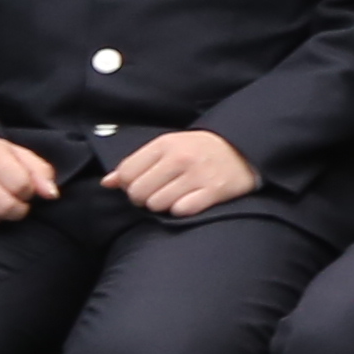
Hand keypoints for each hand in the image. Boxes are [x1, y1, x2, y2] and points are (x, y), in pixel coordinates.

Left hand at [104, 130, 259, 218]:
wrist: (245, 149)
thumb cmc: (201, 150)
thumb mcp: (169, 147)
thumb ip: (138, 163)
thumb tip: (108, 182)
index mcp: (166, 143)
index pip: (127, 172)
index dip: (129, 185)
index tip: (143, 185)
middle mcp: (181, 157)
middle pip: (139, 192)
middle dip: (144, 198)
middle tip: (158, 194)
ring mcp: (198, 174)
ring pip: (158, 204)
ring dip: (164, 205)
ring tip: (176, 196)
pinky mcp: (214, 190)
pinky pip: (182, 210)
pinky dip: (182, 210)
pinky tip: (190, 201)